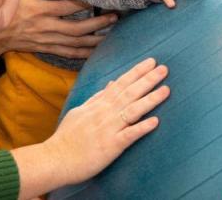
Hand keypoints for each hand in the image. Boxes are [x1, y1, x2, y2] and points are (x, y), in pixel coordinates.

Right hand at [0, 0, 115, 62]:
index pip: (67, 6)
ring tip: (112, 32)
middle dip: (97, 23)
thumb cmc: (3, 5)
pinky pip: (66, 53)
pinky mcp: (44, 47)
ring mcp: (45, 40)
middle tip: (115, 16)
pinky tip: (96, 51)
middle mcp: (45, 27)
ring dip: (94, 39)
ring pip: (74, 43)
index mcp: (39, 10)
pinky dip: (82, 53)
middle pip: (76, 28)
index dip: (84, 2)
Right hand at [12, 57, 168, 198]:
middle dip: (148, 80)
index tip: (151, 61)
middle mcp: (105, 113)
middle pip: (129, 93)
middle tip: (164, 68)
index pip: (121, 83)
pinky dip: (142, 128)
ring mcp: (108, 129)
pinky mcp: (110, 146)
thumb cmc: (67, 137)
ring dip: (150, 99)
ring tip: (166, 90)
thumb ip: (97, 98)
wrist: (54, 159)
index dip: (137, 72)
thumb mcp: (80, 111)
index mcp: (98, 105)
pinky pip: (129, 135)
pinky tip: (155, 121)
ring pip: (132, 110)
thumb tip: (110, 84)